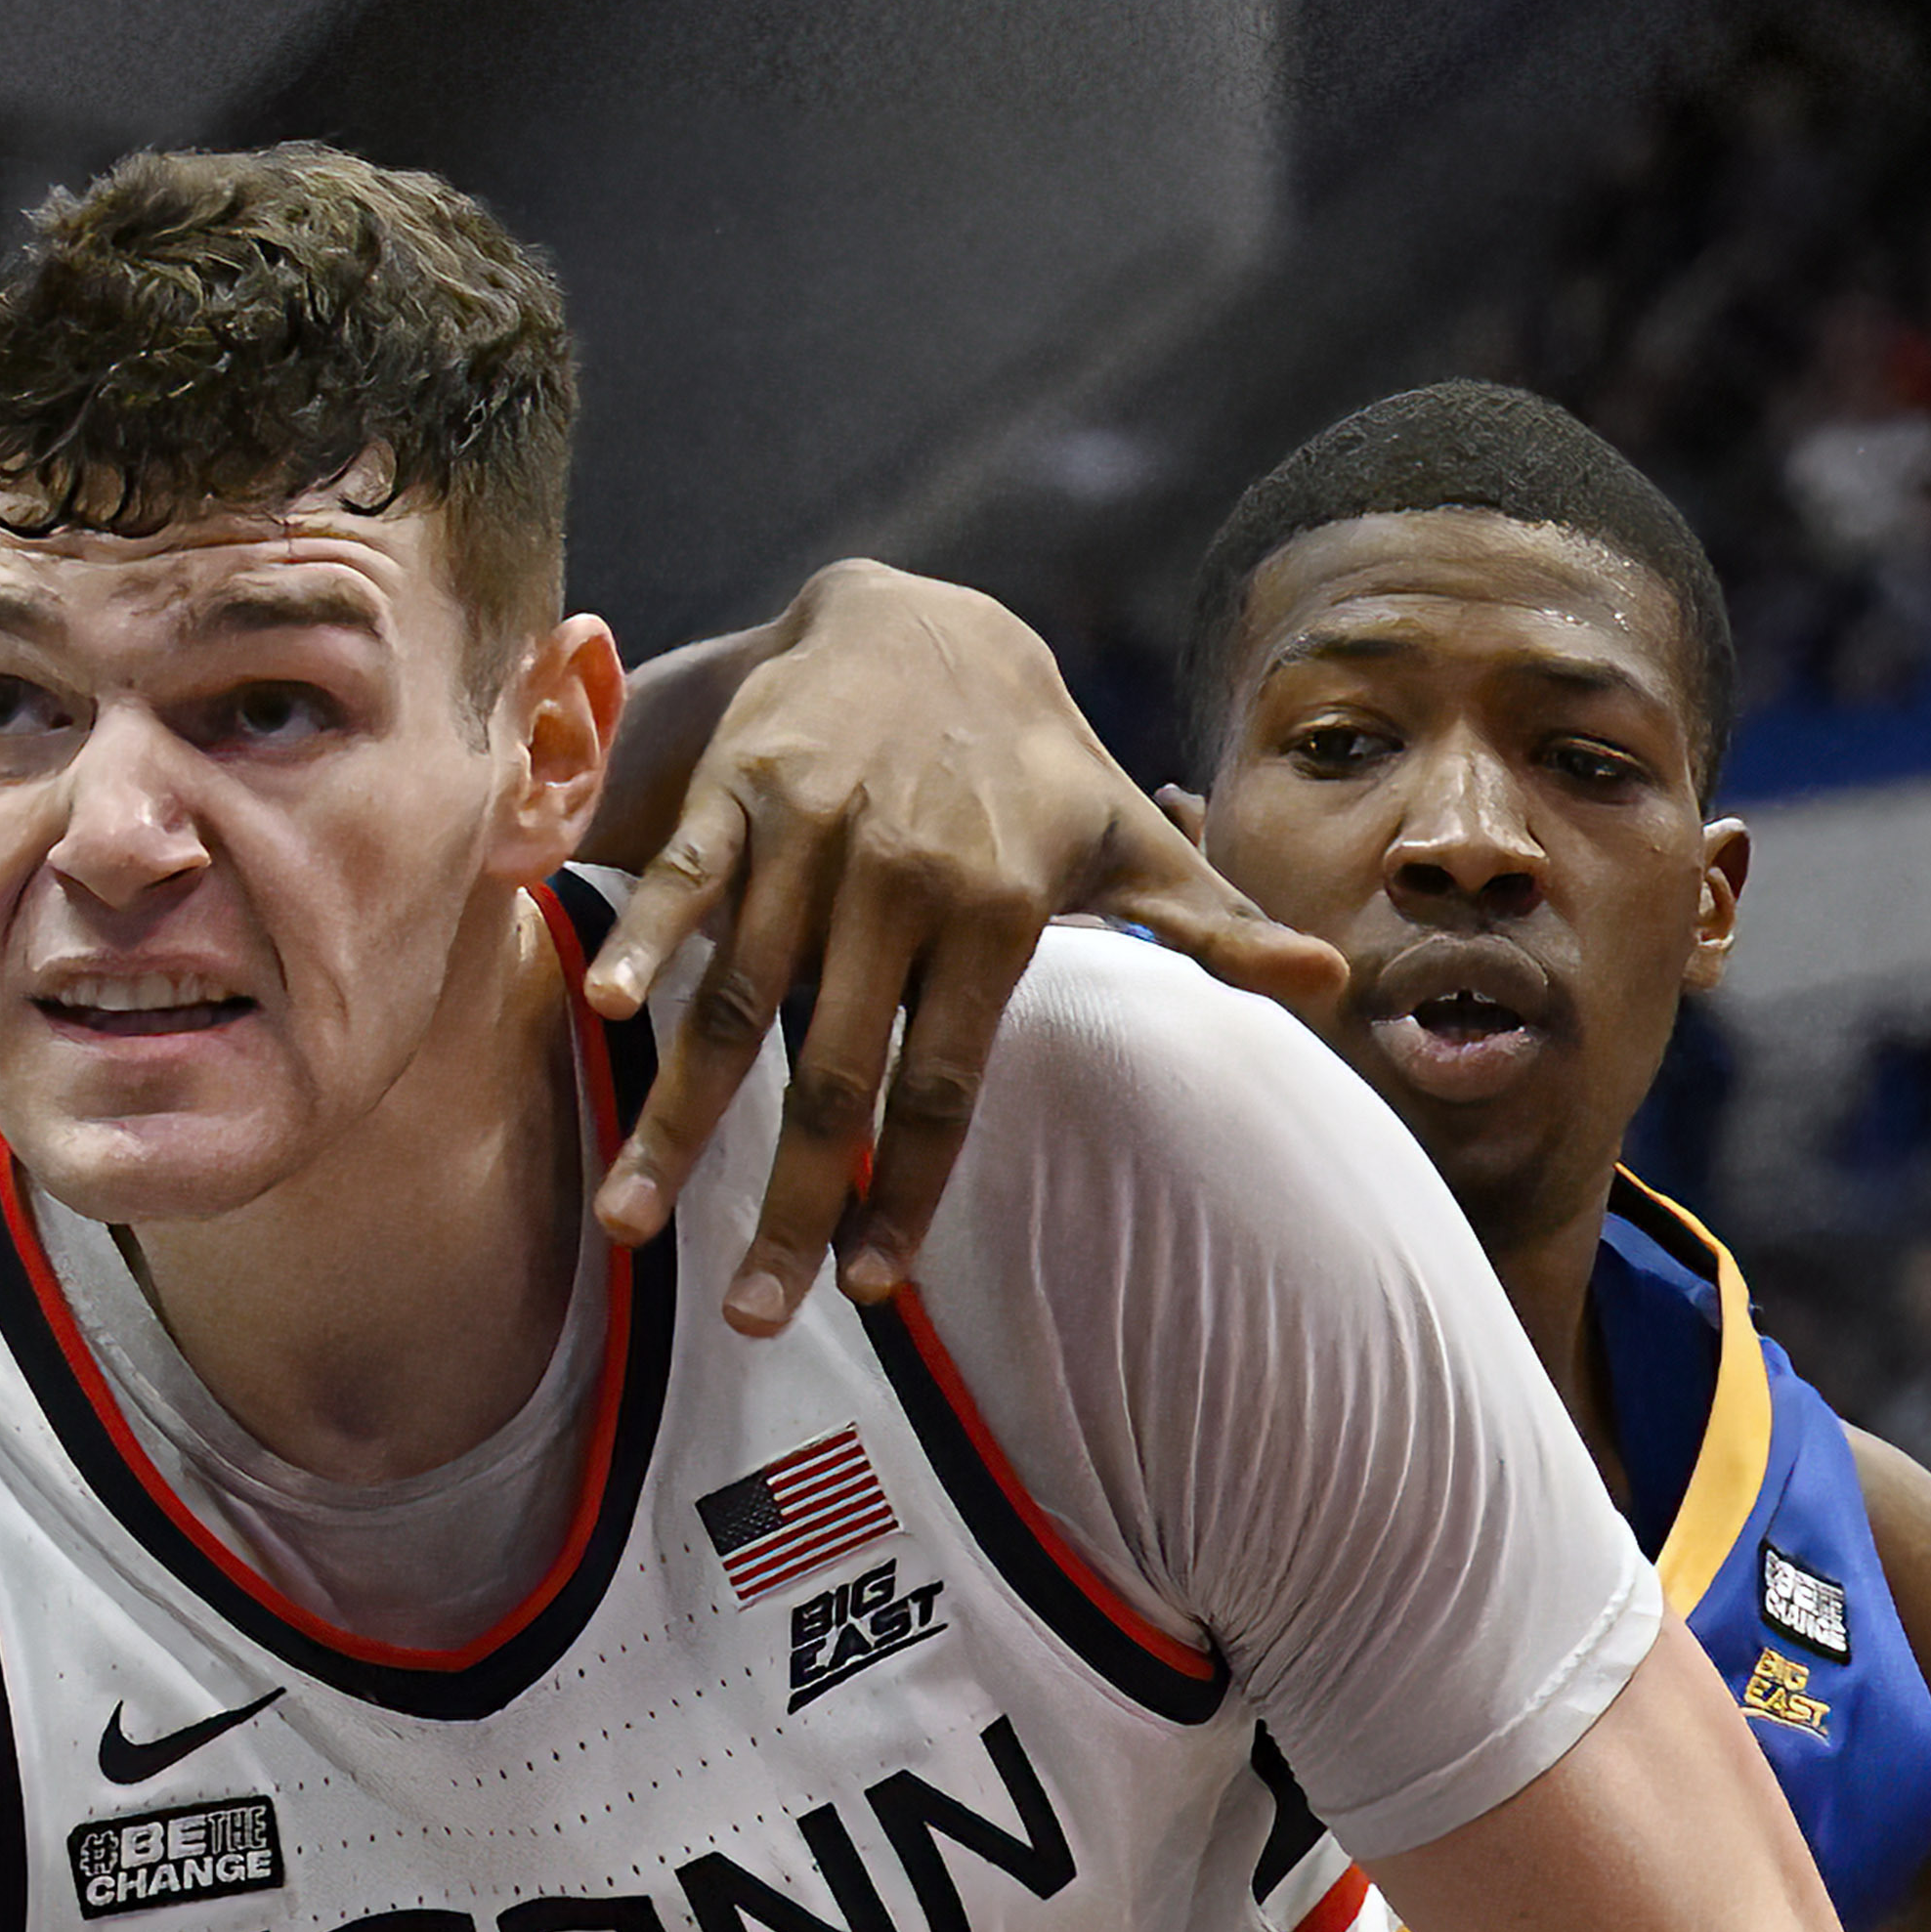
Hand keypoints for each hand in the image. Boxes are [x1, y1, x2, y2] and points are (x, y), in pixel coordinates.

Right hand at [585, 562, 1346, 1331]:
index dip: (908, 1193)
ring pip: (739, 1000)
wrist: (922, 615)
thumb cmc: (1032, 763)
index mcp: (996, 910)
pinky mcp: (738, 792)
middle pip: (838, 1072)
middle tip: (749, 1316)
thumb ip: (1214, 926)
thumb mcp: (1128, 837)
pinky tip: (598, 1021)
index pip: (945, 1087)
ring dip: (678, 1117)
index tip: (871, 1289)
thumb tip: (1332, 983)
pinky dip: (642, 946)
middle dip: (789, 1201)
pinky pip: (684, 883)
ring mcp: (812, 837)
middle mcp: (902, 880)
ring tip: (628, 1222)